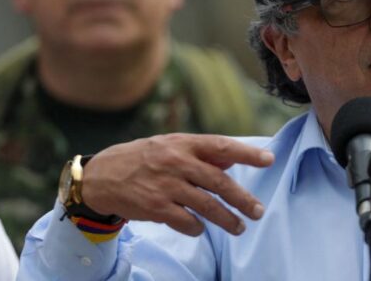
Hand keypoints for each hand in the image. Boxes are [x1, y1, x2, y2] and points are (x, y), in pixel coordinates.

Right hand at [79, 133, 273, 236]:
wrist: (101, 176)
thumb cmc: (144, 158)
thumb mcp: (171, 146)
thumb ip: (202, 152)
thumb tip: (233, 157)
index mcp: (183, 143)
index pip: (222, 145)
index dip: (247, 153)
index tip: (269, 159)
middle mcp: (176, 162)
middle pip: (219, 181)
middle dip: (242, 198)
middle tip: (258, 211)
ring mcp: (165, 186)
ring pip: (206, 205)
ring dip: (227, 219)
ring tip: (240, 227)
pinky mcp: (155, 207)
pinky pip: (186, 222)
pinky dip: (197, 227)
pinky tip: (201, 228)